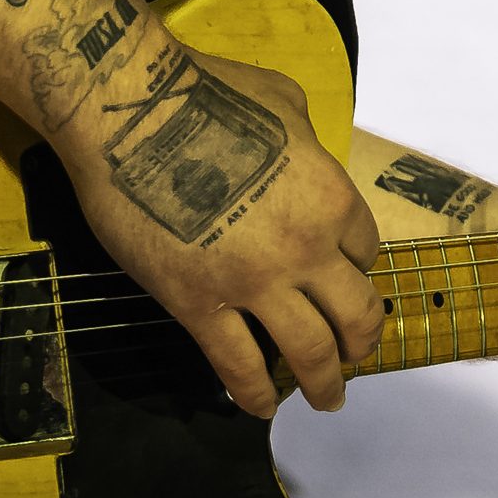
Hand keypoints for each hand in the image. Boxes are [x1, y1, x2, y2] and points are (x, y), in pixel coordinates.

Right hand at [54, 40, 383, 417]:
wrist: (132, 113)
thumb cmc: (206, 90)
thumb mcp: (281, 98)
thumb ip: (305, 137)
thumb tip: (303, 151)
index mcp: (329, 196)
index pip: (364, 248)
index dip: (356, 266)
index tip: (345, 278)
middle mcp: (306, 248)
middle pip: (356, 313)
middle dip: (361, 340)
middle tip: (355, 354)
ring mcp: (255, 284)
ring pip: (310, 355)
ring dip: (325, 383)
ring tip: (327, 398)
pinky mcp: (201, 307)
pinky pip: (239, 367)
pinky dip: (255, 394)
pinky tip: (259, 407)